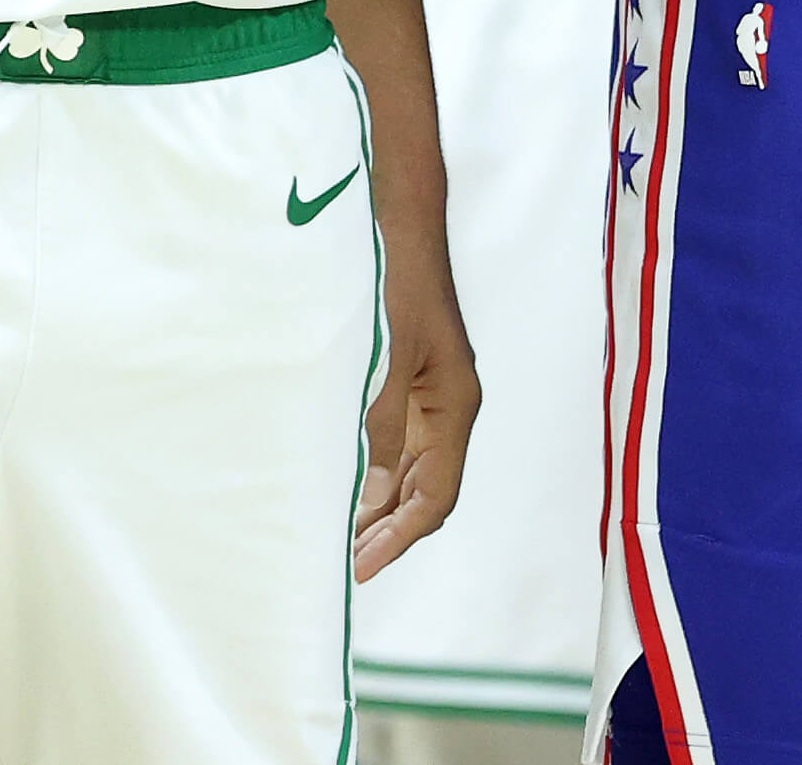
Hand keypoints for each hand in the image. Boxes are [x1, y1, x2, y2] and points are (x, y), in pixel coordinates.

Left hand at [351, 224, 481, 581]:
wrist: (404, 234)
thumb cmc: (400, 287)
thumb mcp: (390, 360)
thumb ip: (384, 426)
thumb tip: (374, 495)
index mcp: (455, 406)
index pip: (437, 494)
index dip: (402, 535)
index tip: (364, 565)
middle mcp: (449, 411)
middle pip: (429, 492)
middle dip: (392, 532)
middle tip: (350, 565)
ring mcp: (432, 401)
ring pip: (415, 475)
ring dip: (385, 510)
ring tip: (346, 542)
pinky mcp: (412, 390)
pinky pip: (402, 450)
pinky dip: (379, 479)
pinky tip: (354, 492)